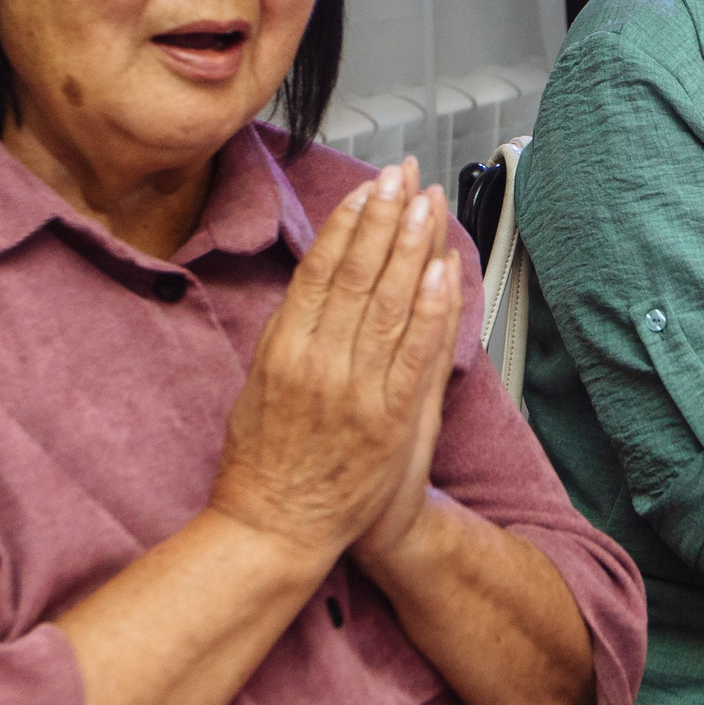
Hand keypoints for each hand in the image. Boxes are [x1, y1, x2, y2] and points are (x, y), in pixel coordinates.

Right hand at [208, 159, 461, 568]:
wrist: (277, 529)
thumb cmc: (265, 462)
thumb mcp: (259, 384)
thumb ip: (289, 334)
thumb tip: (314, 285)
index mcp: (283, 348)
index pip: (321, 270)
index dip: (348, 223)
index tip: (368, 189)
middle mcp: (319, 361)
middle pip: (358, 274)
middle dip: (385, 218)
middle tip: (404, 175)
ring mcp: (357, 388)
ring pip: (391, 302)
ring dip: (412, 247)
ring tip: (428, 203)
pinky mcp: (390, 417)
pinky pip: (417, 352)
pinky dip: (433, 308)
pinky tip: (444, 269)